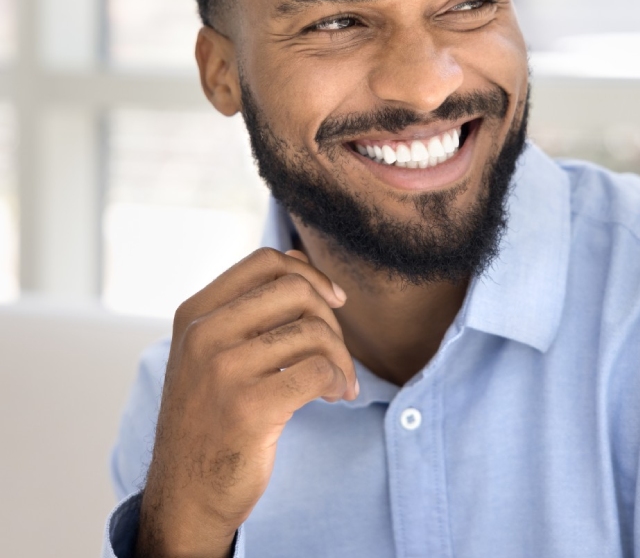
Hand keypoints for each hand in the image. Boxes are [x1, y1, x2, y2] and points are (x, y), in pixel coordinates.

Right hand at [134, 248, 356, 557]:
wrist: (186, 494)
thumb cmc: (211, 415)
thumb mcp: (212, 351)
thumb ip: (248, 305)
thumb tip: (297, 259)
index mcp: (195, 313)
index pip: (265, 261)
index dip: (310, 273)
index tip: (333, 301)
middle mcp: (203, 335)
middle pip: (296, 290)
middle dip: (331, 318)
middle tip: (335, 351)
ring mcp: (222, 371)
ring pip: (313, 332)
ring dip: (341, 358)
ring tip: (339, 382)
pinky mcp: (249, 408)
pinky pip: (318, 371)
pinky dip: (339, 381)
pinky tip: (334, 396)